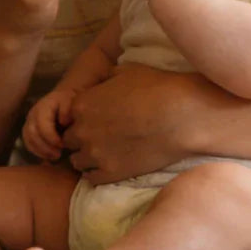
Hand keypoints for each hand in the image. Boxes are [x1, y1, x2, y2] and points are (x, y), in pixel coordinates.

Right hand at [22, 90, 74, 162]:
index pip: (42, 125)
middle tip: (58, 154)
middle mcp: (33, 113)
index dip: (51, 138)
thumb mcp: (72, 101)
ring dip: (40, 151)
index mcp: (43, 106)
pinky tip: (48, 156)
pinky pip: (28, 143)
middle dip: (45, 147)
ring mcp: (29, 121)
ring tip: (54, 156)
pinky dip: (37, 151)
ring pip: (28, 139)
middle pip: (32, 134)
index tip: (62, 145)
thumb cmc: (70, 101)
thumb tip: (63, 121)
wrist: (65, 98)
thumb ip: (67, 109)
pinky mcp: (29, 129)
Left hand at [62, 63, 210, 182]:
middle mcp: (83, 130)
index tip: (97, 120)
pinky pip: (91, 178)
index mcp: (82, 104)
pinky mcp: (111, 173)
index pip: (68, 117)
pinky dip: (98, 173)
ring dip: (87, 158)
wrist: (181, 116)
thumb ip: (106, 79)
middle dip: (82, 138)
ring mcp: (95, 153)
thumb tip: (102, 83)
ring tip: (105, 154)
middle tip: (102, 138)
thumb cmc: (157, 88)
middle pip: (70, 140)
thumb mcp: (126, 72)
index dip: (82, 119)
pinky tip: (112, 166)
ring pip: (77, 161)